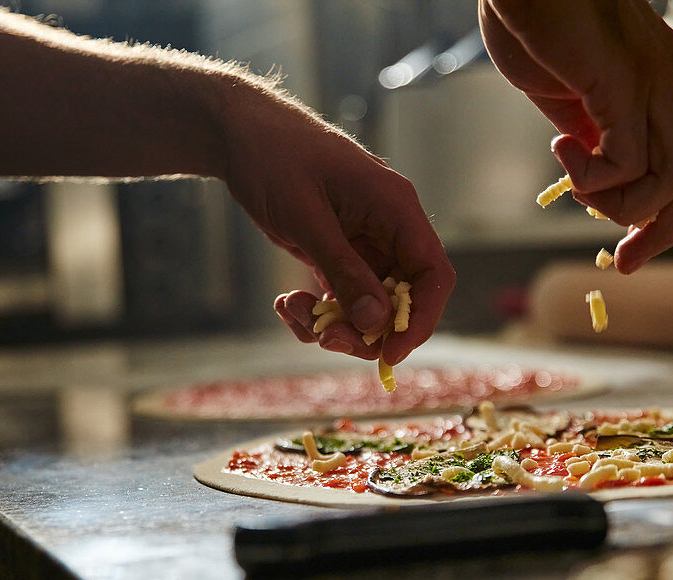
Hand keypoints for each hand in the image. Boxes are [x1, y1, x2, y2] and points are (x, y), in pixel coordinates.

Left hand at [222, 87, 454, 365]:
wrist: (239, 133)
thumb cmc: (274, 158)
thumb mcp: (306, 218)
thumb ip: (345, 270)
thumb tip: (376, 323)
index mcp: (396, 208)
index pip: (433, 275)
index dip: (419, 319)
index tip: (389, 354)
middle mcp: (388, 228)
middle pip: (401, 300)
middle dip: (366, 329)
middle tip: (324, 338)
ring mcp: (364, 242)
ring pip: (369, 306)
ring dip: (334, 323)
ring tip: (292, 309)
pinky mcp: (338, 252)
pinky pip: (342, 298)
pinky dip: (318, 312)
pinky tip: (286, 303)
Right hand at [479, 0, 672, 272]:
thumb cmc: (532, 21)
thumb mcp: (566, 93)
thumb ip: (586, 130)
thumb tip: (590, 171)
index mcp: (658, 82)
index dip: (665, 219)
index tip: (627, 253)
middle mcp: (669, 80)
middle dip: (661, 230)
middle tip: (620, 258)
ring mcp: (652, 78)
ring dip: (619, 204)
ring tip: (572, 183)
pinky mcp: (622, 80)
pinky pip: (628, 159)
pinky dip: (593, 177)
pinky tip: (560, 150)